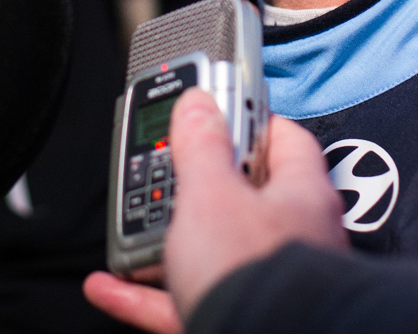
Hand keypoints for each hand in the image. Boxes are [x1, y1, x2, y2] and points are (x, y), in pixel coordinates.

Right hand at [83, 89, 347, 331]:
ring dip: (166, 242)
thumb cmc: (256, 272)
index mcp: (303, 195)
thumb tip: (198, 105)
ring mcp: (270, 281)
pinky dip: (148, 294)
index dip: (248, 120)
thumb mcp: (211, 194)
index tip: (214, 110)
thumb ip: (201, 147)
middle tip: (165, 172)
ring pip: (213, 251)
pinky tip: (113, 286)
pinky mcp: (243, 317)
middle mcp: (297, 238)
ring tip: (130, 230)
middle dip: (199, 187)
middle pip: (244, 197)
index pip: (284, 139)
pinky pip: (189, 298)